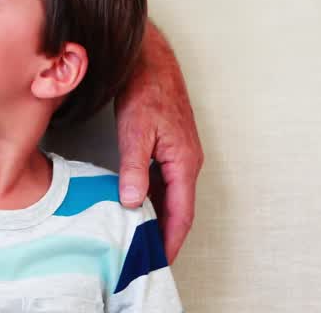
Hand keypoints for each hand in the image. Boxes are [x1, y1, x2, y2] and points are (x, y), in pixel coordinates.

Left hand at [114, 21, 202, 262]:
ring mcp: (179, 153)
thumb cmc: (146, 89)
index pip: (181, 214)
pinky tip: (137, 205)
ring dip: (159, 217)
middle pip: (179, 209)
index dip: (170, 240)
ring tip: (141, 239)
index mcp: (184, 162)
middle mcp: (187, 161)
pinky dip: (154, 197)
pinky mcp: (169, 145)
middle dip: (165, 235)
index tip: (158, 261)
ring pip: (171, 195)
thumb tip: (133, 202)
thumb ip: (135, 167)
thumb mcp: (136, 130)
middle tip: (146, 258)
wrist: (149, 59)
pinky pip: (165, 181)